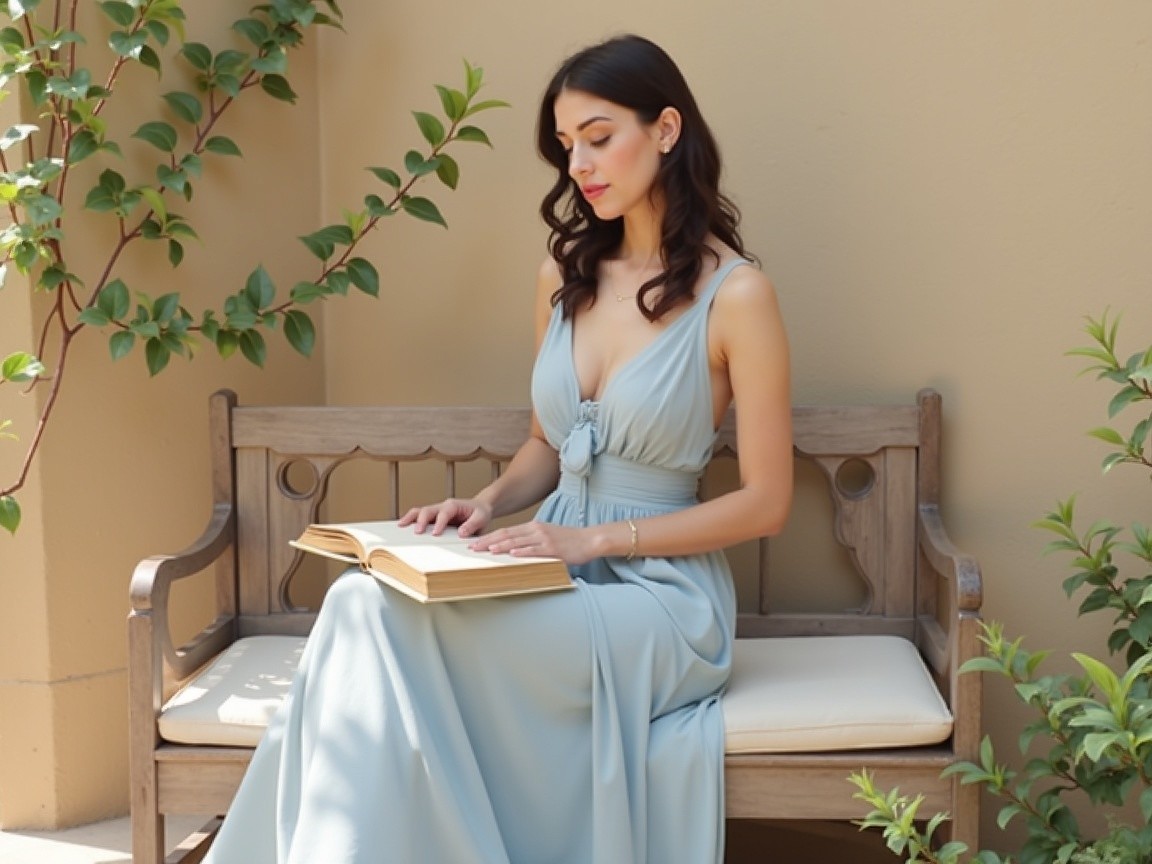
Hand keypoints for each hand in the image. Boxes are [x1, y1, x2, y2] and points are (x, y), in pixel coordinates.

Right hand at [398, 498, 492, 537]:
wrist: (480, 508)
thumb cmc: (480, 513)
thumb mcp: (482, 517)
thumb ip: (472, 525)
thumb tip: (461, 533)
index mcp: (454, 505)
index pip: (444, 513)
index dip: (439, 523)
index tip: (436, 534)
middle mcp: (443, 506)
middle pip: (428, 510)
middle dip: (421, 520)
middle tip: (417, 532)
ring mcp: (437, 511)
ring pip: (420, 511)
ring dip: (410, 518)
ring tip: (401, 526)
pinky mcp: (434, 517)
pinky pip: (420, 517)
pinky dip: (411, 520)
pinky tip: (403, 527)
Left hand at [469, 520, 596, 565]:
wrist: (590, 539)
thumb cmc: (569, 541)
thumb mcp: (548, 537)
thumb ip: (531, 542)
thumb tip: (515, 551)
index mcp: (533, 527)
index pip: (506, 531)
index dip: (489, 536)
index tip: (475, 542)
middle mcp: (536, 530)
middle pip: (507, 534)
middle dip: (488, 541)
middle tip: (472, 547)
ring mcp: (544, 538)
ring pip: (517, 541)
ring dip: (500, 546)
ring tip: (486, 550)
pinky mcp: (553, 548)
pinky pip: (534, 550)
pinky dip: (522, 552)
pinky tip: (511, 554)